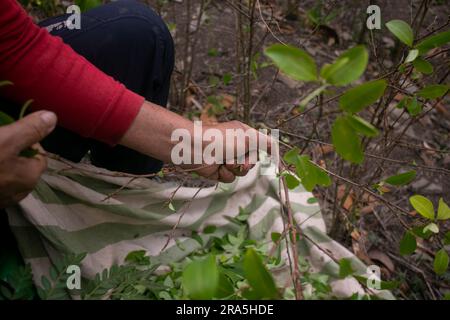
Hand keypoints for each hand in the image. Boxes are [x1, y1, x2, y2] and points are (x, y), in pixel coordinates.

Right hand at [0, 111, 56, 207]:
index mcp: (30, 177)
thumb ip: (30, 130)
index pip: (39, 155)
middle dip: (10, 150)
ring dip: (0, 161)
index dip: (27, 140)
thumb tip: (52, 117)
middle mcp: (19, 192)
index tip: (10, 131)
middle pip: (22, 165)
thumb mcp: (4, 140)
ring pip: (6, 174)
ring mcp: (1, 199)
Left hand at [120, 101, 271, 182]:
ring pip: (242, 172)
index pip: (261, 144)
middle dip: (247, 162)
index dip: (268, 152)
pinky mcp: (219, 170)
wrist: (195, 149)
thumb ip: (264, 142)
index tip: (275, 161)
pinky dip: (225, 174)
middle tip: (240, 159)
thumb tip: (275, 146)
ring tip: (225, 162)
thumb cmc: (221, 139)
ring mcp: (227, 159)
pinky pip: (230, 178)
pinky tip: (217, 168)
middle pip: (253, 161)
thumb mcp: (246, 137)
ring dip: (235, 168)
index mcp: (244, 134)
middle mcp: (236, 146)